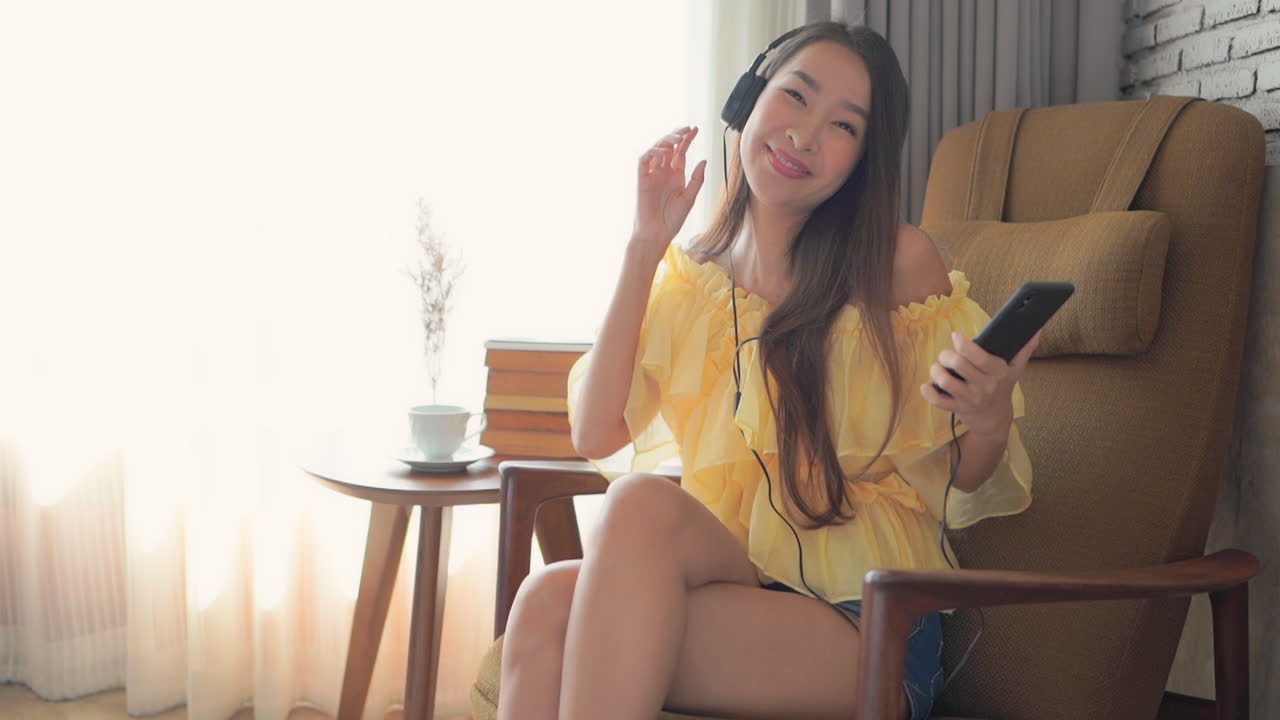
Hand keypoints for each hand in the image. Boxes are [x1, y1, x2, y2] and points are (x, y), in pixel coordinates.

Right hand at [631, 126, 706, 259]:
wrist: (657, 234)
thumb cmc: (672, 220)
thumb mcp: (689, 198)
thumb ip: (696, 179)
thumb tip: (703, 160)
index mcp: (676, 175)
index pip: (681, 152)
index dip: (687, 139)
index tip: (695, 129)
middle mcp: (664, 172)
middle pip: (669, 147)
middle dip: (678, 135)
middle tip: (688, 129)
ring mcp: (653, 174)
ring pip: (657, 150)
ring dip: (666, 141)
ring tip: (678, 138)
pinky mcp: (642, 179)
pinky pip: (644, 160)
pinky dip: (652, 152)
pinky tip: (663, 151)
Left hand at [919, 329, 1041, 437]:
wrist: (996, 418)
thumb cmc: (1002, 387)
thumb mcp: (1015, 369)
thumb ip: (1025, 349)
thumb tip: (1037, 329)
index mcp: (998, 372)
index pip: (980, 357)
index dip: (965, 345)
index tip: (956, 336)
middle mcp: (985, 386)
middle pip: (959, 365)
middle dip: (946, 355)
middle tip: (946, 355)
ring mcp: (971, 399)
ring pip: (946, 381)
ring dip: (936, 371)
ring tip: (938, 368)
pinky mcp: (958, 409)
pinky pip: (938, 401)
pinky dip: (928, 392)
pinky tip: (927, 385)